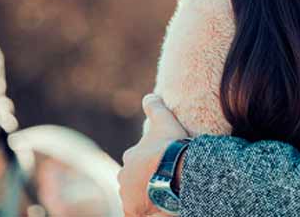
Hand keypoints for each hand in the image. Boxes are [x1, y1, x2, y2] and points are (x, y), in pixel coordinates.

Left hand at [118, 94, 188, 216]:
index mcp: (130, 157)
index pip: (137, 160)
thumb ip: (155, 108)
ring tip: (164, 194)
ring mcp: (127, 196)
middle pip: (134, 179)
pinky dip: (145, 211)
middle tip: (165, 180)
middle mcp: (124, 177)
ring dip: (146, 195)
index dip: (151, 161)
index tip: (163, 163)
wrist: (175, 172)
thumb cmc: (170, 146)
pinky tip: (157, 208)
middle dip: (145, 180)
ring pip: (136, 196)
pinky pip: (138, 212)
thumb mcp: (164, 121)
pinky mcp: (133, 211)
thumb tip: (149, 95)